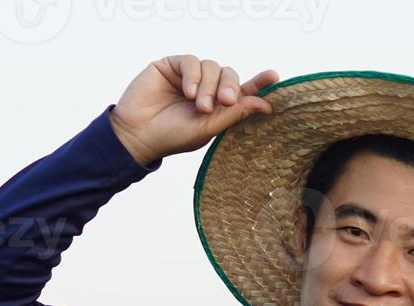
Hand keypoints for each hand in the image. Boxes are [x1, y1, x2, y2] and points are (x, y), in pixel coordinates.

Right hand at [110, 56, 279, 166]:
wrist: (139, 134)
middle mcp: (206, 88)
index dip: (259, 83)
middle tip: (224, 102)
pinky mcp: (172, 66)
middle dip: (230, 87)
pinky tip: (188, 91)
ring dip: (208, 86)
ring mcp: (189, 76)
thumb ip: (234, 113)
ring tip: (198, 106)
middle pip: (229, 74)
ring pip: (212, 66)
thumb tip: (265, 103)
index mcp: (218, 105)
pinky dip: (194, 75)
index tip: (274, 76)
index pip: (243, 90)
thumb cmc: (173, 136)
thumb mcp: (208, 128)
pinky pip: (192, 61)